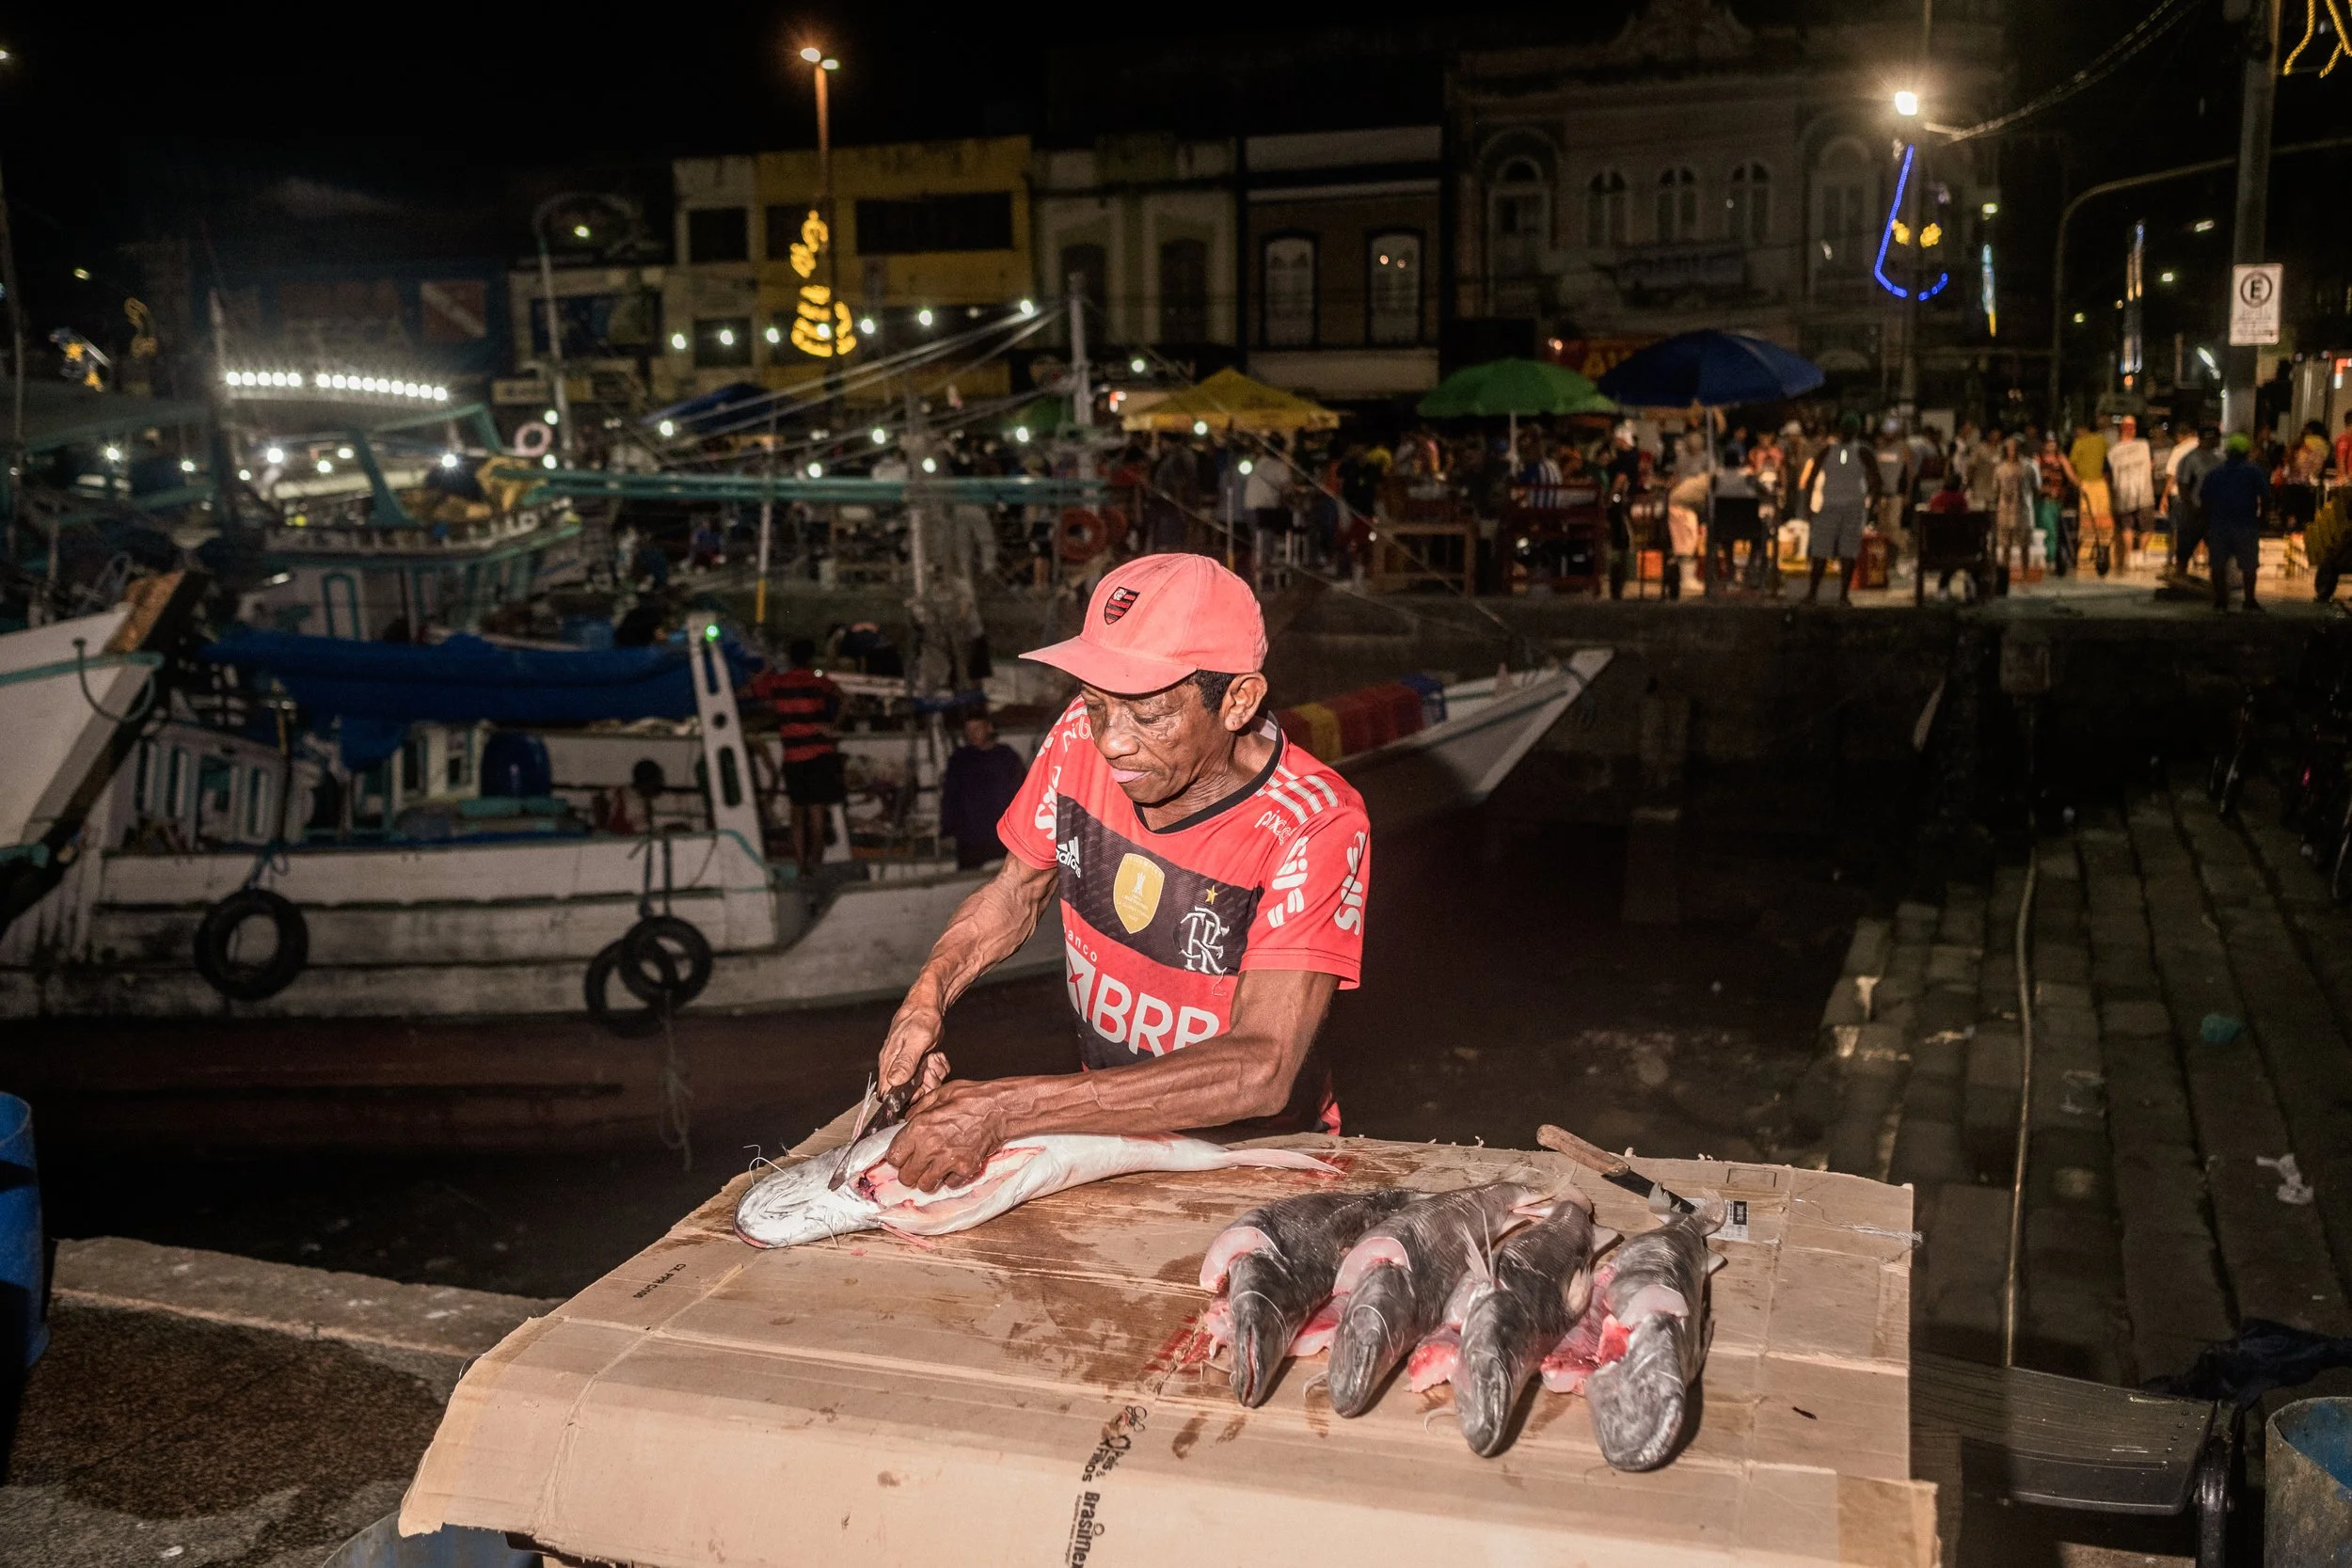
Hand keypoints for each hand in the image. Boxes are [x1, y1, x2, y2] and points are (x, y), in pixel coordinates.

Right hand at [877, 1001, 949, 1103]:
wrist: (927, 1005)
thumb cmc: (920, 1018)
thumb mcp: (916, 1039)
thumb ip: (905, 1062)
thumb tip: (893, 1081)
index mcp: (889, 1063)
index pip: (888, 1094)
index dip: (904, 1097)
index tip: (919, 1088)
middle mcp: (894, 1066)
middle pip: (907, 1094)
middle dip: (924, 1086)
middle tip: (930, 1068)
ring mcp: (906, 1065)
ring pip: (921, 1086)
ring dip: (933, 1076)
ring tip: (934, 1059)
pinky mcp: (916, 1063)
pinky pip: (928, 1076)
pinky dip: (937, 1069)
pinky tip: (937, 1057)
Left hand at [884, 1079, 1007, 1191]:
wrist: (999, 1108)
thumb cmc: (971, 1098)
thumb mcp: (939, 1094)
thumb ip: (918, 1109)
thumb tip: (906, 1120)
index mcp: (920, 1127)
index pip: (894, 1156)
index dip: (898, 1157)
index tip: (903, 1156)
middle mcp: (930, 1147)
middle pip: (906, 1176)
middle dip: (910, 1172)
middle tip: (918, 1164)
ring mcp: (948, 1161)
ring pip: (925, 1185)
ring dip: (928, 1178)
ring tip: (935, 1168)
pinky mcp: (965, 1169)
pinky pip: (949, 1184)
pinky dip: (950, 1178)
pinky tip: (954, 1166)